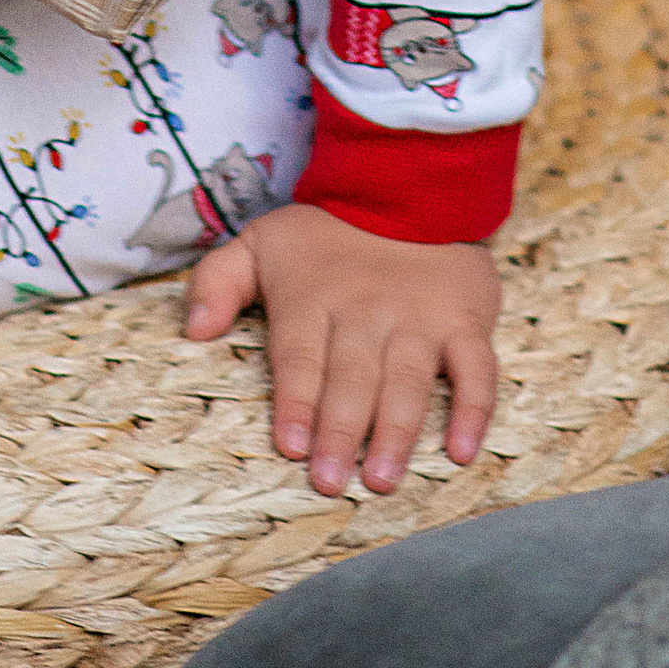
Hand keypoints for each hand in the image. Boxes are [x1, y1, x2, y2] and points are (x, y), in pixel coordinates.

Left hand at [186, 203, 499, 498]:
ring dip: (397, 431)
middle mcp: (366, 311)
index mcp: (313, 298)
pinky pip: (475, 369)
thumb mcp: (260, 241)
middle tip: (331, 483)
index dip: (295, 400)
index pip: (301, 355)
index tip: (290, 446)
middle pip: (352, 378)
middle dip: (340, 432)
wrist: (407, 184)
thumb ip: (218, 280)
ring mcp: (419, 318)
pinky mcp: (464, 321)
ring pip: (408, 381)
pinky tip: (461, 451)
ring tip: (383, 479)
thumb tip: (192, 330)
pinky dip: (473, 410)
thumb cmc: (326, 232)